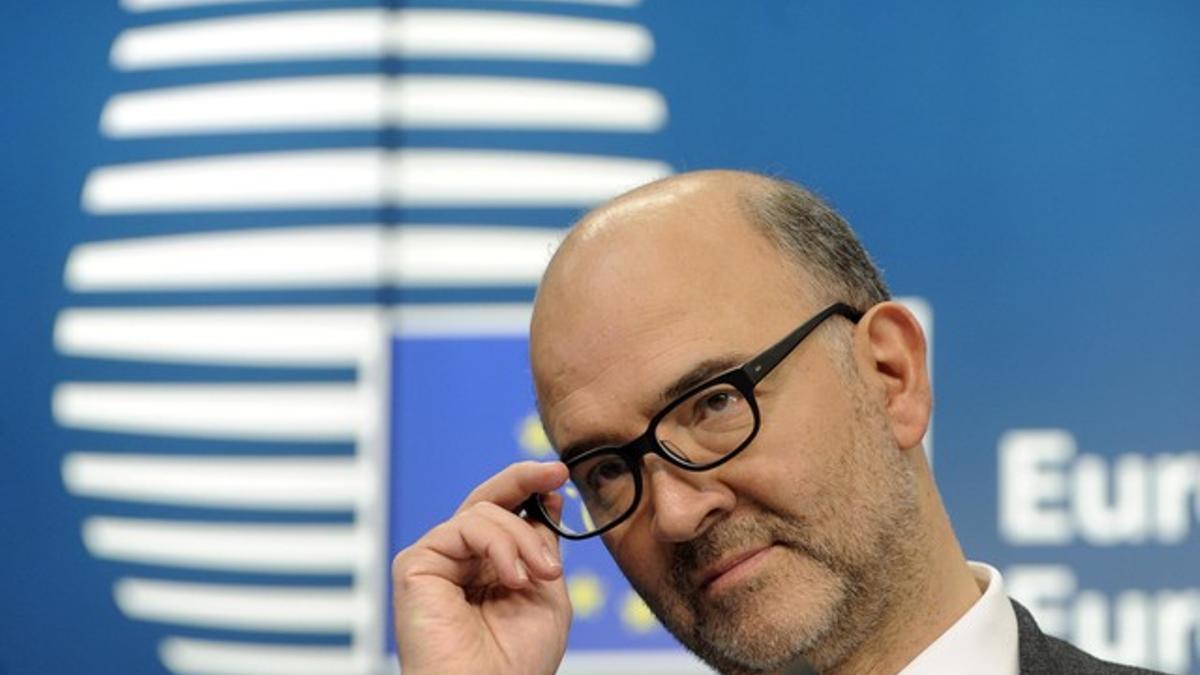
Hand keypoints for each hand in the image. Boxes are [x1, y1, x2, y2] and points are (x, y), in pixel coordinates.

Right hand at [392, 461, 571, 674]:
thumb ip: (541, 543)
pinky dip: (500, 545)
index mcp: (489, 566)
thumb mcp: (546, 590)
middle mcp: (459, 560)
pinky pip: (463, 526)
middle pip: (488, 499)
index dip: (531, 488)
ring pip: (484, 512)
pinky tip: (514, 578)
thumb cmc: (517, 660)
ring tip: (542, 576)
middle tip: (554, 473)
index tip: (560, 477)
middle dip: (524, 479)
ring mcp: (437, 560)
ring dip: (523, 538)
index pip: (506, 513)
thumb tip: (547, 495)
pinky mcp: (416, 564)